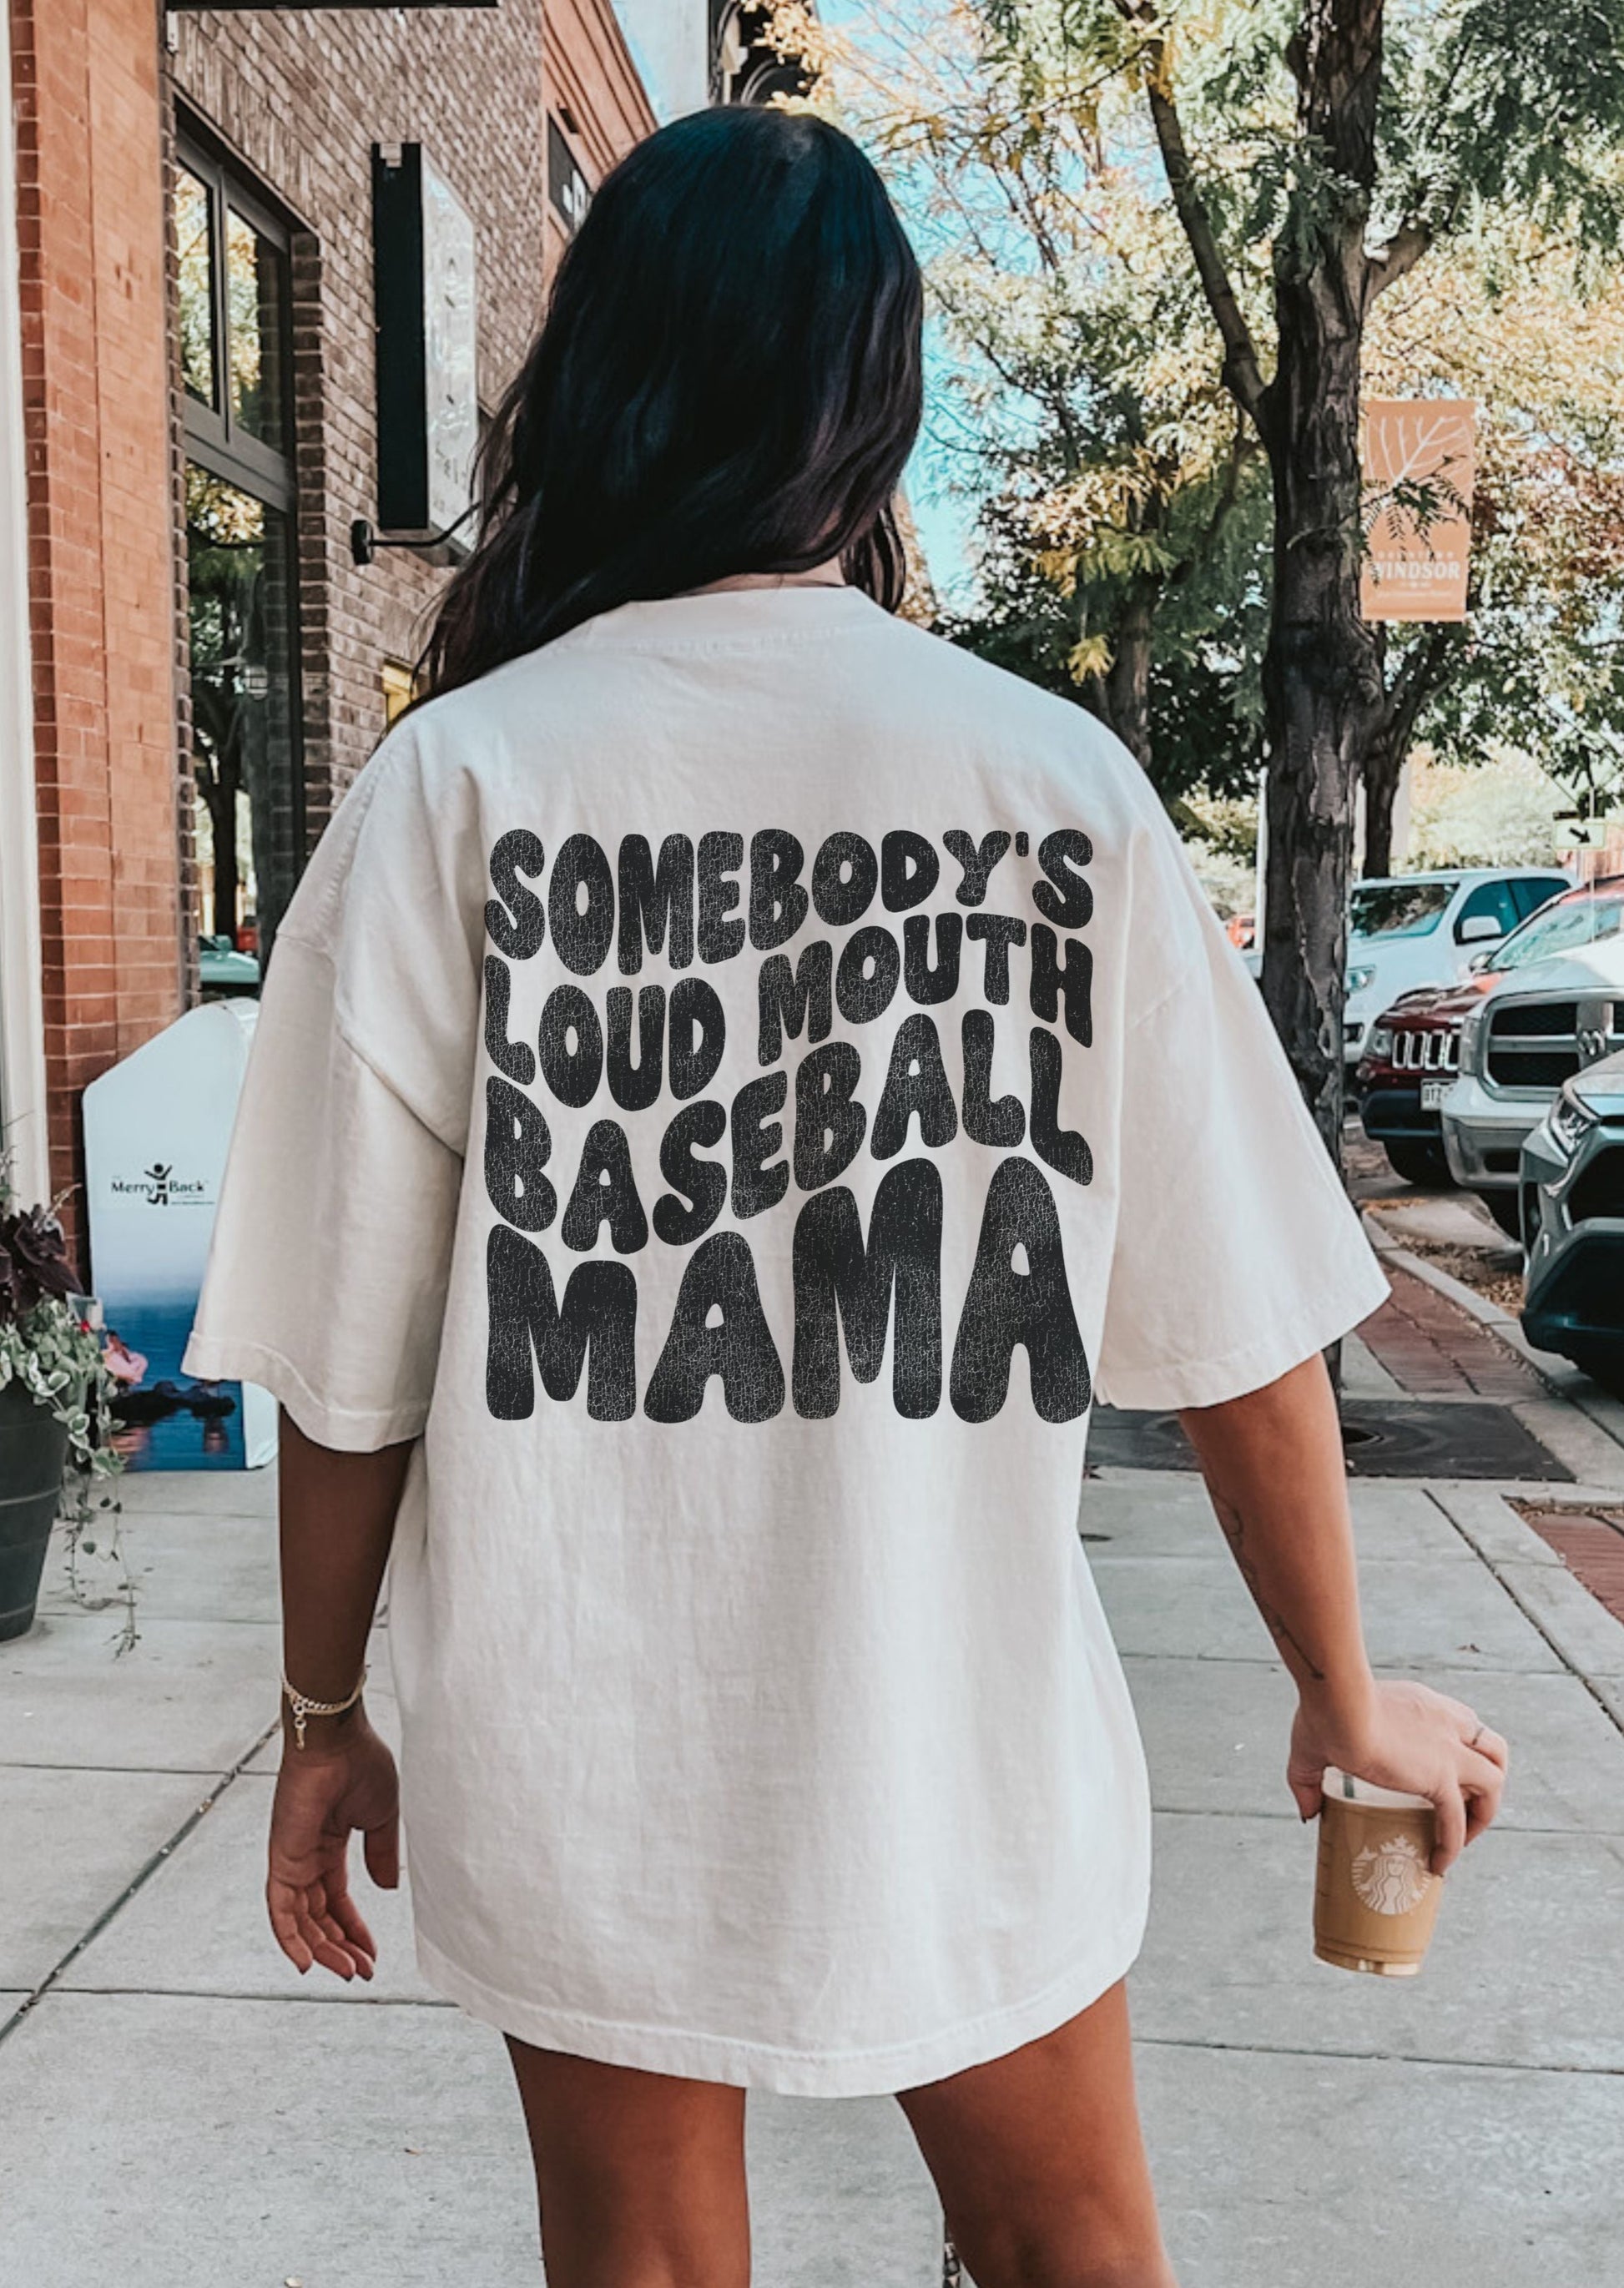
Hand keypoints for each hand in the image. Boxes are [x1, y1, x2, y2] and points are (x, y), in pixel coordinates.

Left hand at [267, 1711, 398, 1979]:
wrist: (337, 1738)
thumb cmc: (360, 1763)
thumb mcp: (382, 1817)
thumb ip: (382, 1855)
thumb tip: (387, 1890)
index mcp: (330, 1845)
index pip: (339, 1900)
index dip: (355, 1929)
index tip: (372, 1955)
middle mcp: (306, 1857)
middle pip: (319, 1917)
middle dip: (340, 1947)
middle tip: (361, 1971)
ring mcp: (291, 1859)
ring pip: (301, 1920)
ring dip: (323, 1949)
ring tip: (347, 1970)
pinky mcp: (281, 1859)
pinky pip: (280, 1910)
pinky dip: (290, 1938)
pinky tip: (306, 1963)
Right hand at [1288, 1678, 1507, 1875]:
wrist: (1338, 1705)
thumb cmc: (1323, 1711)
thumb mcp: (1314, 1742)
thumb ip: (1308, 1779)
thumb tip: (1308, 1812)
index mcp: (1423, 1705)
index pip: (1461, 1726)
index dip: (1460, 1753)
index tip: (1442, 1780)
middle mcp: (1445, 1722)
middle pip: (1493, 1749)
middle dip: (1487, 1780)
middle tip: (1464, 1808)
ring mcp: (1448, 1749)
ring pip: (1495, 1780)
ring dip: (1485, 1812)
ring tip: (1462, 1837)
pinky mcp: (1441, 1776)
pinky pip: (1458, 1820)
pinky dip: (1453, 1845)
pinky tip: (1439, 1863)